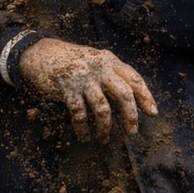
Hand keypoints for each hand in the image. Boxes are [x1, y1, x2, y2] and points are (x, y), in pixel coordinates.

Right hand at [20, 38, 157, 141]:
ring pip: (102, 108)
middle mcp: (99, 68)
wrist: (41, 53)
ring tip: (104, 139)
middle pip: (123, 94)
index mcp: (109, 60)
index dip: (145, 97)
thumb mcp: (95, 61)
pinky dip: (83, 129)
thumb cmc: (71, 61)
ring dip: (105, 128)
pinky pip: (79, 114)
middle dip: (130, 116)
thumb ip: (110, 75)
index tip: (152, 113)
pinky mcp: (67, 89)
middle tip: (132, 132)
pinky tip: (85, 137)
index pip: (134, 79)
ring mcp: (83, 78)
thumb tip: (129, 101)